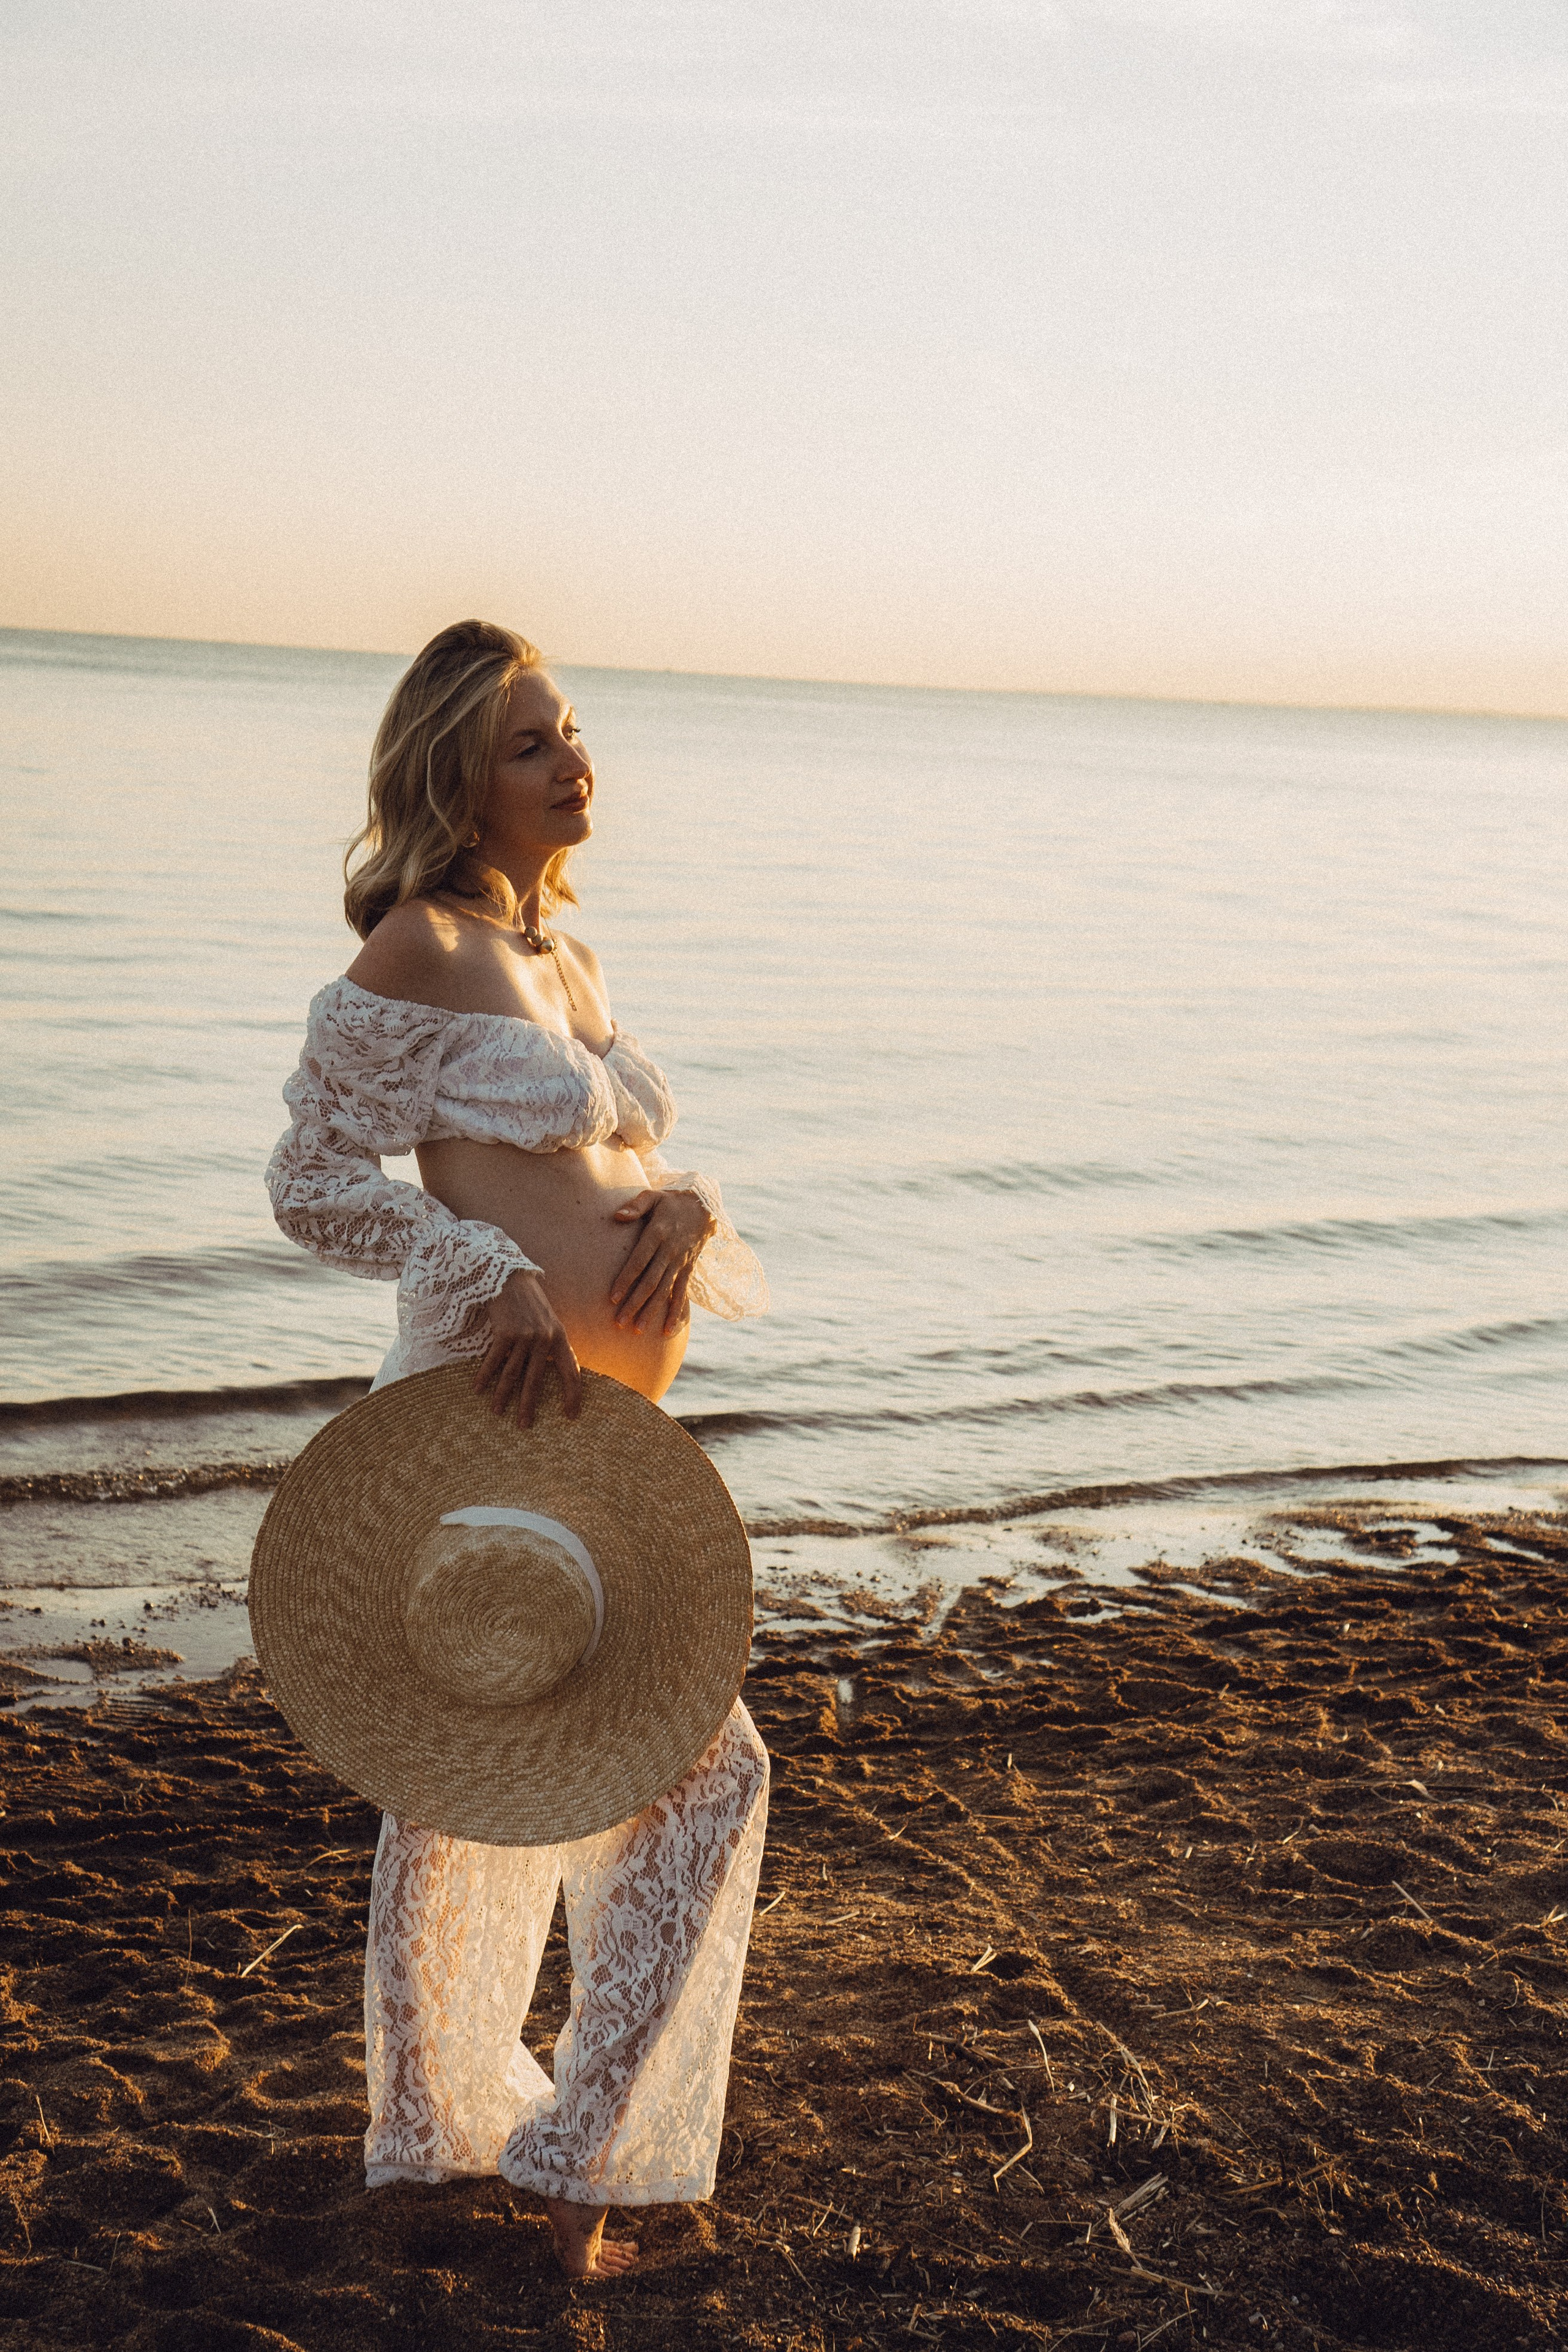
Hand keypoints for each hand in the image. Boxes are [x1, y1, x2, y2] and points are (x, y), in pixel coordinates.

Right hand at [473, 1270, 582, 1426]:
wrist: (510, 1277)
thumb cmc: (529, 1302)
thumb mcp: (548, 1321)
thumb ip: (550, 1345)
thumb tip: (551, 1372)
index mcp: (560, 1337)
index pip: (571, 1371)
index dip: (573, 1395)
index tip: (571, 1415)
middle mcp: (544, 1338)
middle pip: (536, 1380)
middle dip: (528, 1405)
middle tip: (524, 1425)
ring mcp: (525, 1335)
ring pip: (512, 1373)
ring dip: (502, 1395)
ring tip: (497, 1412)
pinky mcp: (505, 1331)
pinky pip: (493, 1360)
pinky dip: (484, 1375)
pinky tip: (477, 1389)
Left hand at [609, 1189, 716, 1335]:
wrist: (703, 1207)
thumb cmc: (670, 1202)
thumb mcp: (653, 1196)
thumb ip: (635, 1206)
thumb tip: (617, 1216)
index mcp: (658, 1233)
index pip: (639, 1260)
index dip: (626, 1279)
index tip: (612, 1297)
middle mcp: (670, 1251)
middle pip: (650, 1281)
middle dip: (635, 1302)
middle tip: (620, 1321)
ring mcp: (680, 1262)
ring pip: (664, 1290)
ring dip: (652, 1311)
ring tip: (639, 1329)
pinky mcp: (688, 1269)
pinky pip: (681, 1293)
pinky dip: (676, 1311)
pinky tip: (668, 1329)